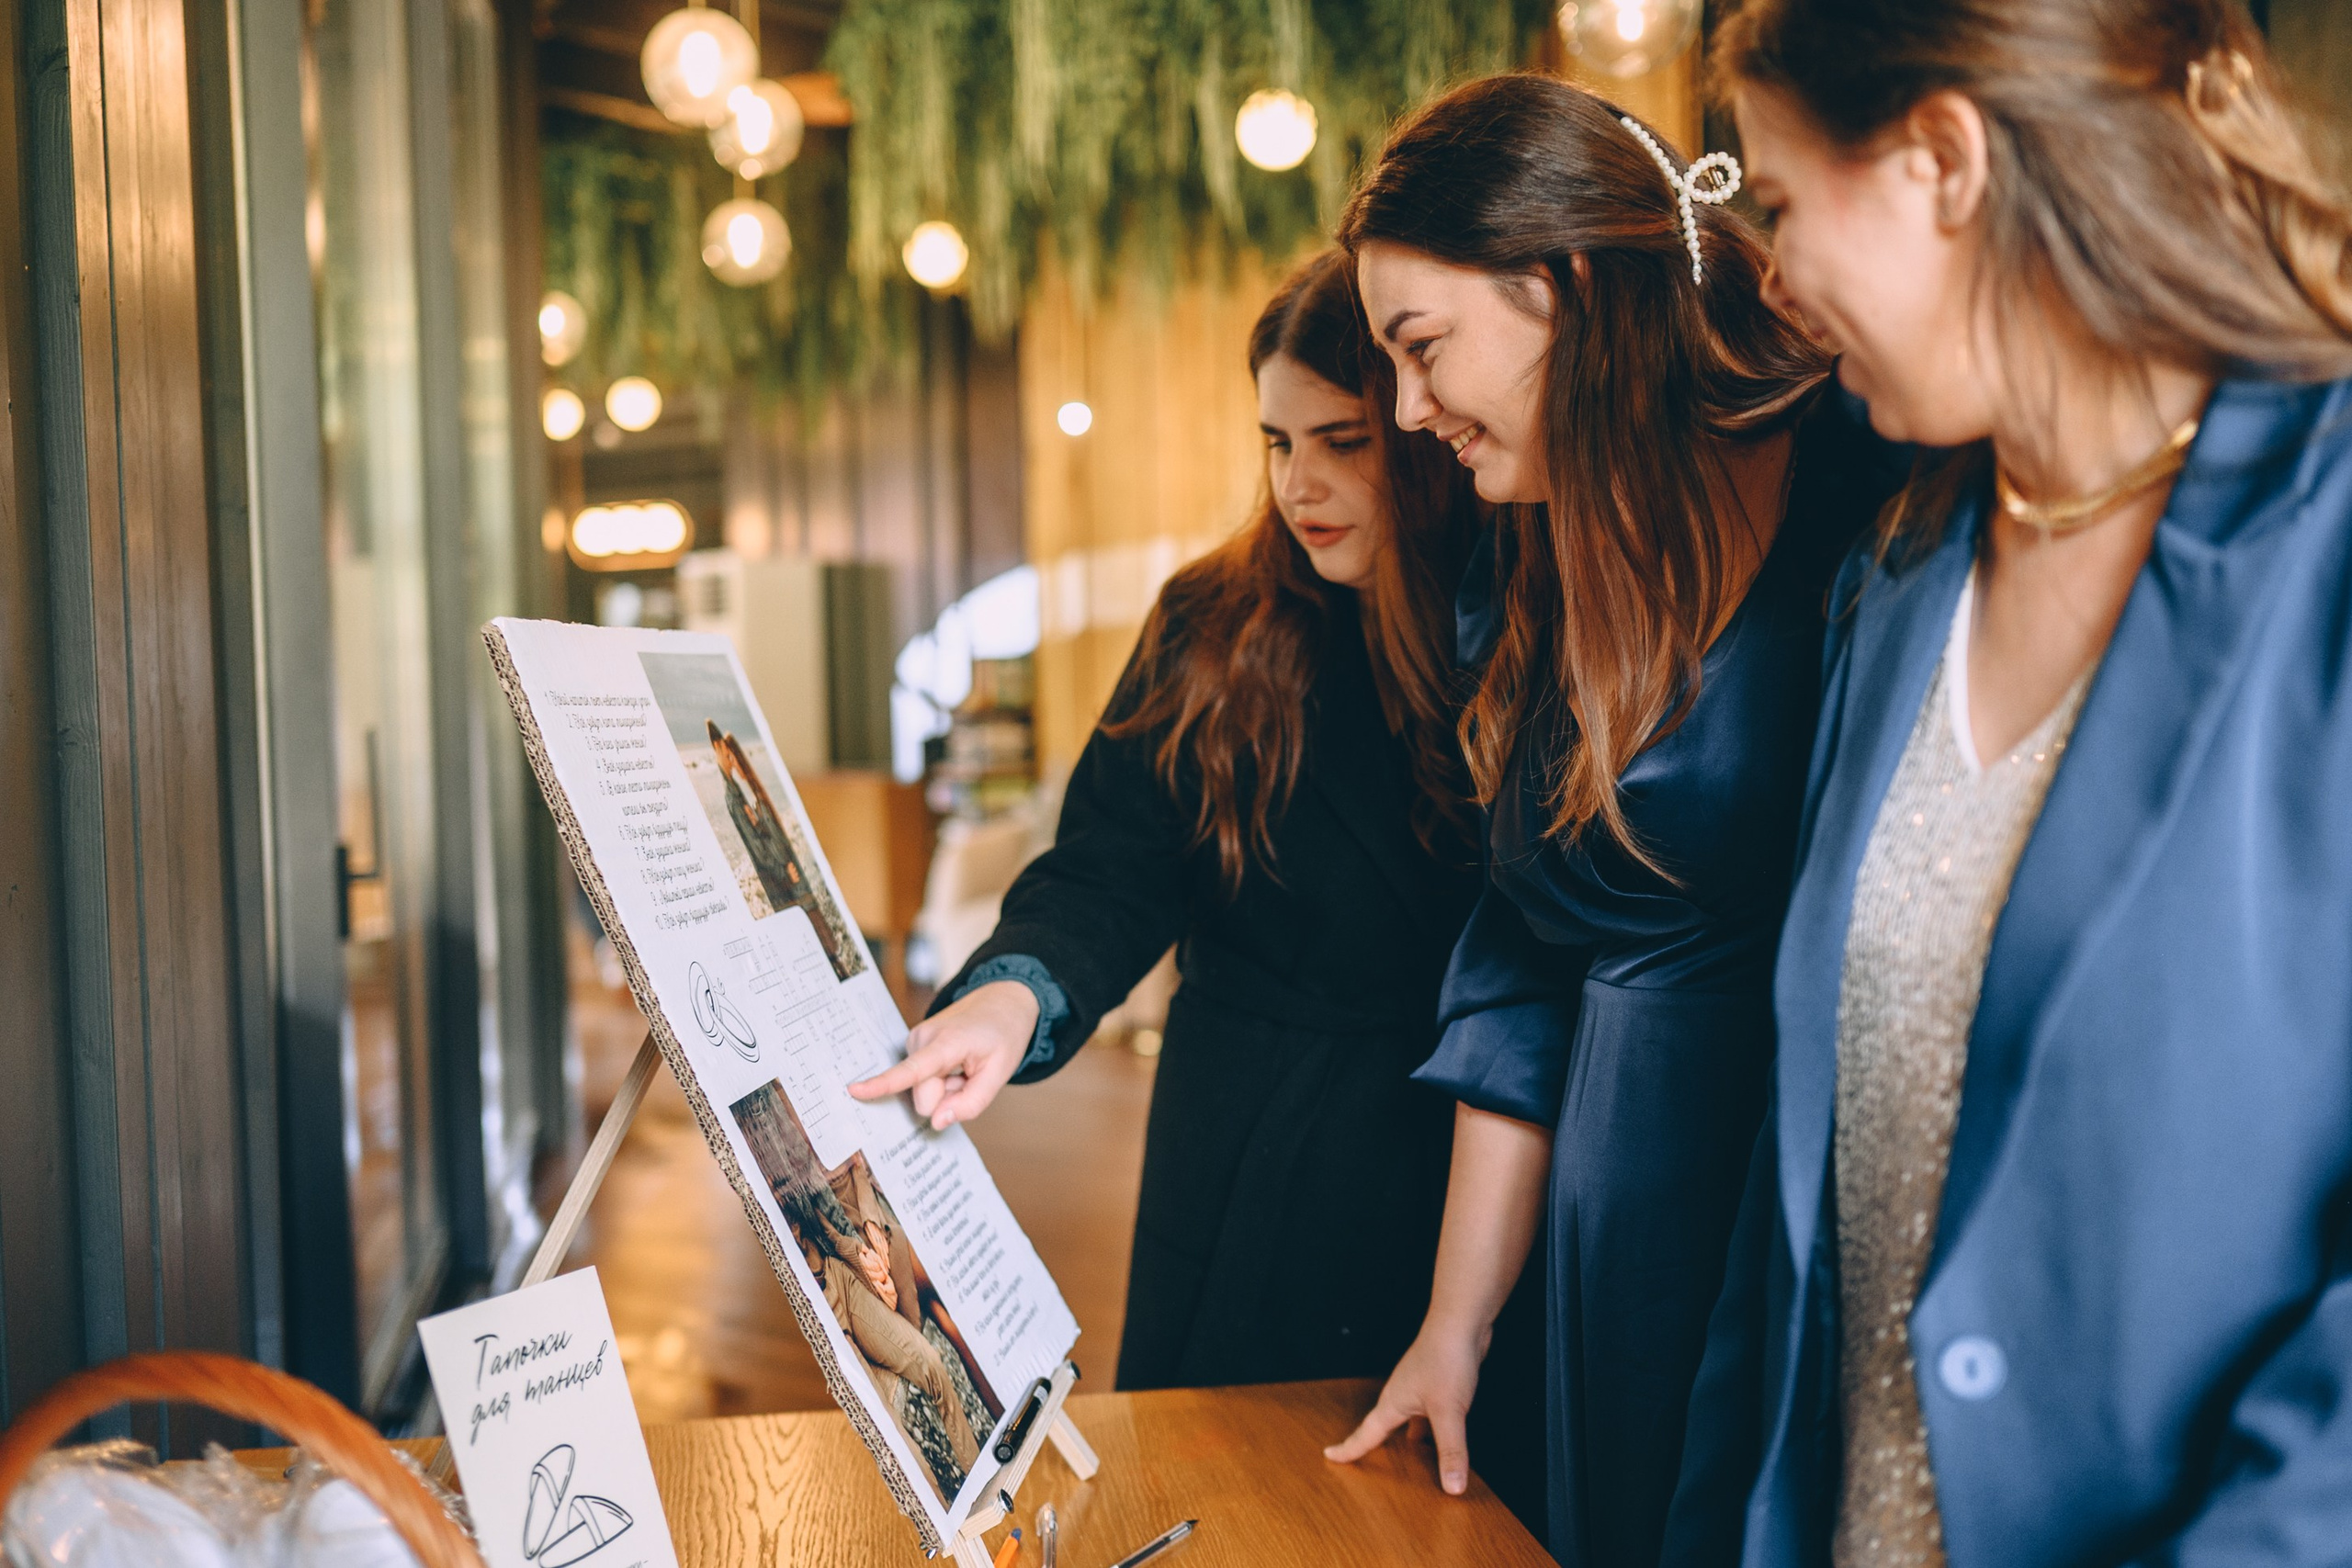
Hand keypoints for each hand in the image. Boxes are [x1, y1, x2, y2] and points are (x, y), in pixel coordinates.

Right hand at [846, 979, 1037, 1129]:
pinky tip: (957, 1064)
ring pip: (923, 1090)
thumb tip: (936, 1122)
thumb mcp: (1000, 1073)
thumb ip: (971, 1103)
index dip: (882, 1084)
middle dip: (947, 1097)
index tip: (854, 1090)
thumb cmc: (1004, 1035)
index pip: (911, 1071)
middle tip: (970, 1076)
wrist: (1002, 1001)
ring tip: (965, 1067)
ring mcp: (915, 1040)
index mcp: (946, 1043)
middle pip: (924, 1098)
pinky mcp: (914, 1045)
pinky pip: (923, 1080)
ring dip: (947, 1087)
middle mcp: (922, 1038)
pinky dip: (942, 1079)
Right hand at [1323, 1319, 1490, 1495]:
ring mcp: (1418, 1386)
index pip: (1365, 1433)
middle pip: (1383, 1427)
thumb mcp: (1448, 1412)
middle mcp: (1401, 1394)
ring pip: (1407, 1419)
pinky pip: (1426, 1411)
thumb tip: (1453, 1487)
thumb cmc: (1445, 1358)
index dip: (1348, 1448)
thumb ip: (1451, 1450)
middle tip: (1364, 1462)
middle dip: (1374, 1445)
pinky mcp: (1436, 1381)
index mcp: (1393, 1403)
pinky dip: (1429, 1426)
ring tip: (1409, 1457)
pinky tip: (1442, 1433)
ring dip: (1406, 1438)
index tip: (1329, 1456)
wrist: (1460, 1321)